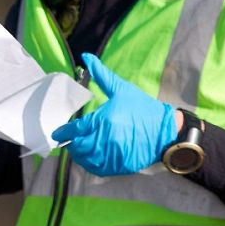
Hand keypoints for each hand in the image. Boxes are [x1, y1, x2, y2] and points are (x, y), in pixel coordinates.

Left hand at [50, 53, 177, 175]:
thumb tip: (86, 56)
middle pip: (78, 146)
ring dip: (79, 155)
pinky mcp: (121, 165)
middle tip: (68, 141)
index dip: (64, 132)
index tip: (57, 133)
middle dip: (71, 144)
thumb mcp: (122, 89)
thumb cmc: (143, 108)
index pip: (76, 129)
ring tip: (78, 149)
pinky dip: (90, 165)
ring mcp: (114, 154)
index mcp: (105, 119)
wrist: (167, 130)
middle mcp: (107, 138)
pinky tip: (89, 158)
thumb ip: (102, 75)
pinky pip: (98, 168)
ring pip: (86, 159)